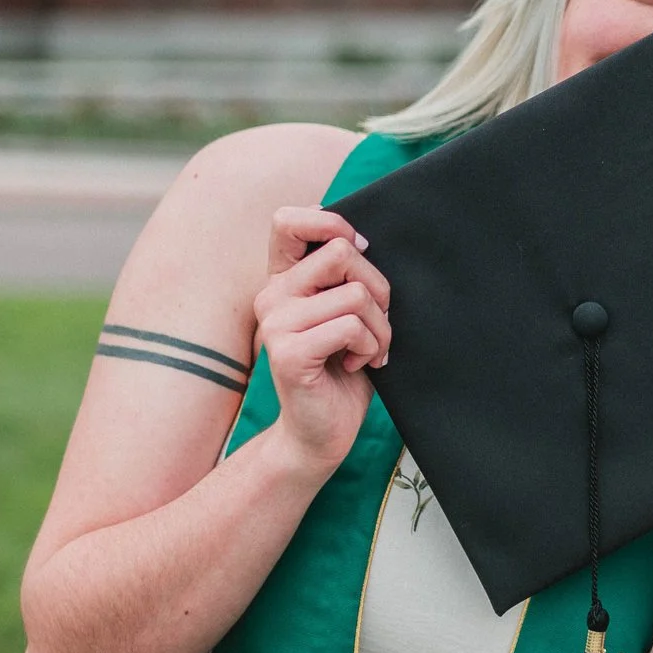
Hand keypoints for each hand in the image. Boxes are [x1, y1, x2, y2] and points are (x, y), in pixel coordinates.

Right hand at [252, 207, 390, 477]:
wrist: (320, 433)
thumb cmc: (342, 369)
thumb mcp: (346, 312)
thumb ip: (347, 276)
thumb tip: (365, 240)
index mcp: (283, 279)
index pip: (288, 220)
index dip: (333, 224)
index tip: (361, 255)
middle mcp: (271, 295)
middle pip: (343, 252)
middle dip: (379, 289)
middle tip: (379, 323)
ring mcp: (275, 324)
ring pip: (357, 294)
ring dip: (381, 327)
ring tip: (370, 350)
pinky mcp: (289, 353)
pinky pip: (352, 326)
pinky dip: (372, 347)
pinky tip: (359, 364)